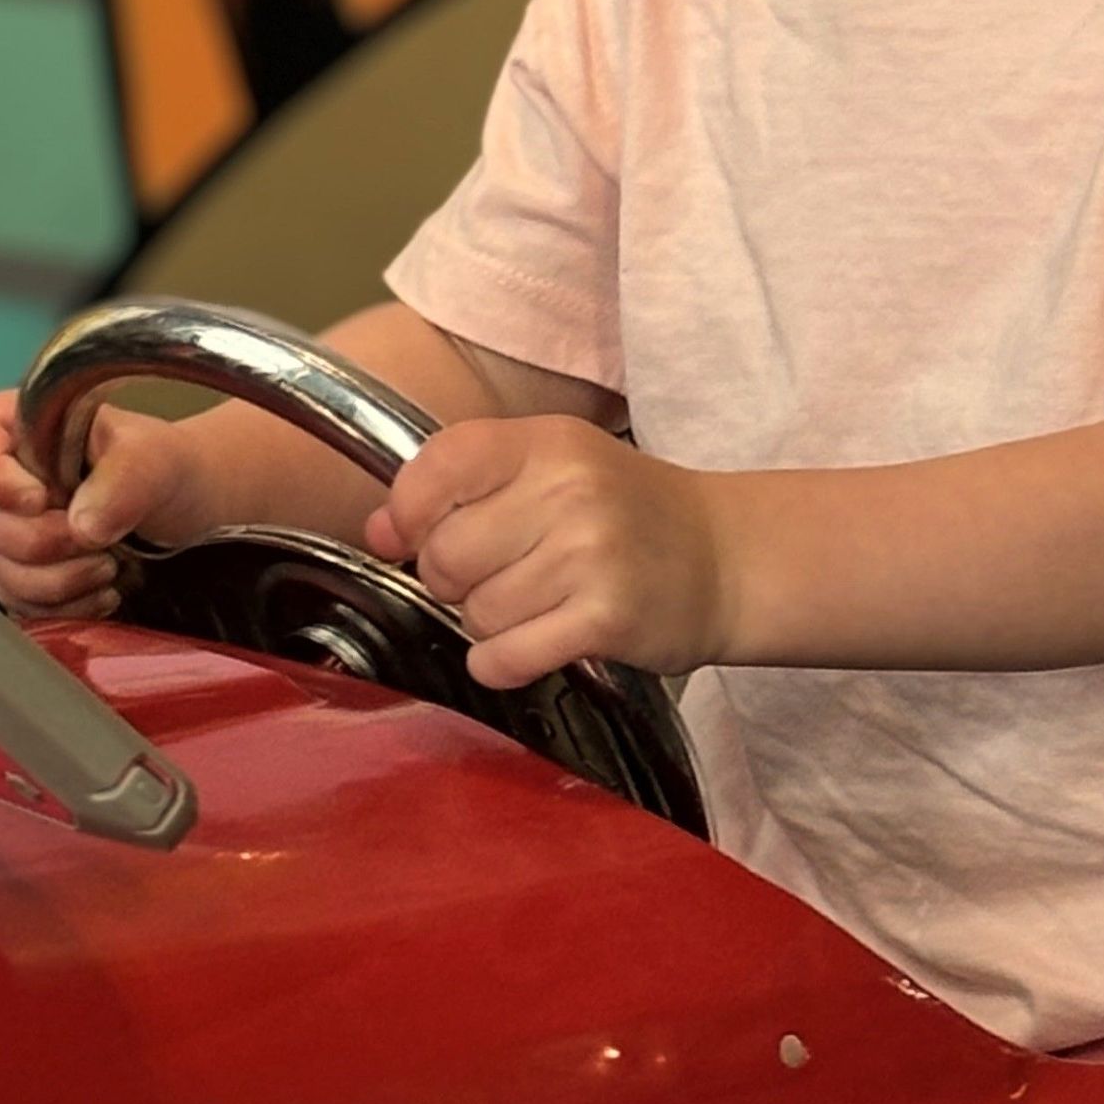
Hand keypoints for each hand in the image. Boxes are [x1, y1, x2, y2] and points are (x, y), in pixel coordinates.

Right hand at [0, 389, 199, 619]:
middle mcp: (3, 474)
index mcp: (25, 425)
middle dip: (45, 543)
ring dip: (57, 581)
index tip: (41, 501)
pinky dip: (60, 605)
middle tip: (100, 541)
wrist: (180, 503)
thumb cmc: (163, 466)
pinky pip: (17, 600)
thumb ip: (125, 478)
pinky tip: (100, 592)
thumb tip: (82, 525)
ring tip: (108, 567)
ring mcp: (4, 525)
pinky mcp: (17, 569)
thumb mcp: (158, 457)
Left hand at [361, 416, 727, 688]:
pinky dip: (504, 661)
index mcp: (550, 441)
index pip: (438, 466)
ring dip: (488, 622)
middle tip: (500, 572)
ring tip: (537, 601)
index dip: (408, 511)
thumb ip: (464, 484)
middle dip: (453, 578)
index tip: (417, 533)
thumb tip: (377, 529)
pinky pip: (502, 657)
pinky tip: (539, 639)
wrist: (725, 556)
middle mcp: (570, 490)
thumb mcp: (555, 467)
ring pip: (472, 613)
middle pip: (444, 554)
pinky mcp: (604, 619)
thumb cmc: (629, 512)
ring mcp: (590, 555)